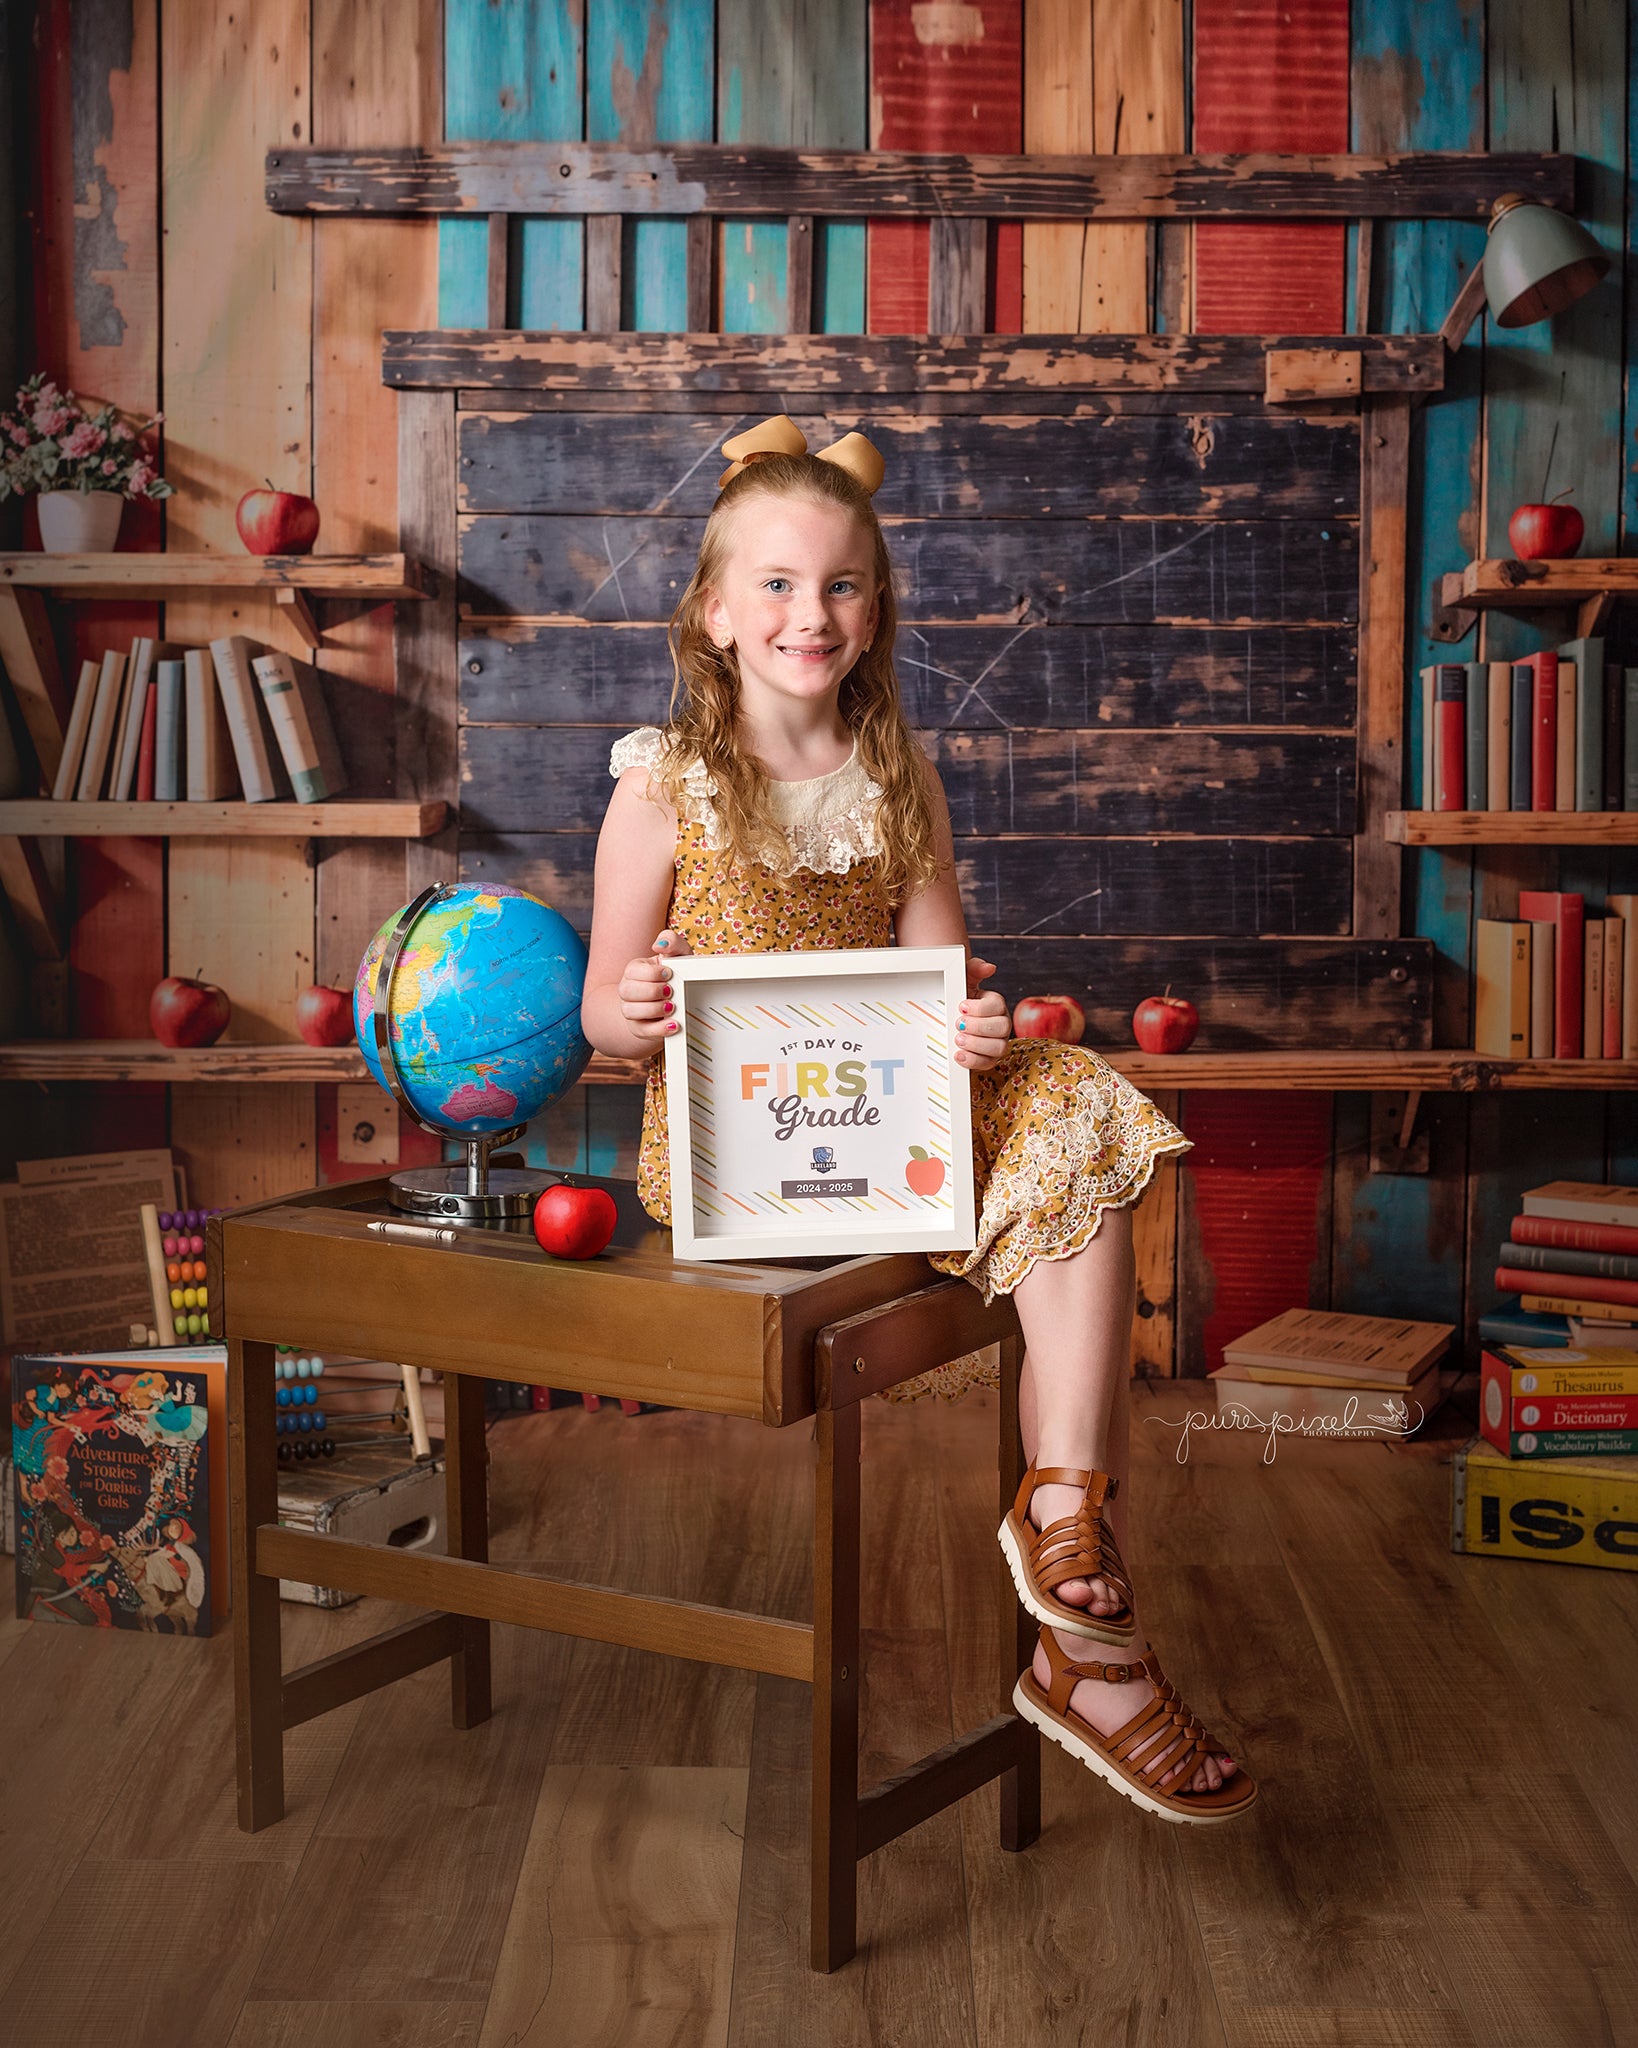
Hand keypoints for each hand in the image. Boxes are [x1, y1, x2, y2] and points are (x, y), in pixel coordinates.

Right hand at [617, 929, 692, 1041]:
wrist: (681, 1000)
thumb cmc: (678, 974)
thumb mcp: (679, 955)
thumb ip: (672, 941)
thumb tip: (659, 945)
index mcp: (634, 970)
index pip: (632, 971)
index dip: (652, 973)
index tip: (669, 974)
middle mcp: (628, 990)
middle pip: (626, 990)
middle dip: (651, 991)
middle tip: (670, 990)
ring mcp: (631, 1010)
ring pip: (630, 1011)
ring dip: (654, 1009)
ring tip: (672, 1007)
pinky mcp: (639, 1028)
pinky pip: (642, 1031)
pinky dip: (659, 1029)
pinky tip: (674, 1024)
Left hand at [956, 957, 1009, 1072]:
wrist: (948, 1019)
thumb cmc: (958, 998)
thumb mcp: (963, 980)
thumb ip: (974, 968)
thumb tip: (990, 967)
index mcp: (996, 1005)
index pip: (997, 1005)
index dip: (980, 1008)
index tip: (961, 1006)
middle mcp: (1001, 1024)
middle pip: (1001, 1027)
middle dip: (978, 1027)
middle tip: (958, 1024)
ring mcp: (997, 1043)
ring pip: (998, 1048)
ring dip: (977, 1045)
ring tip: (958, 1039)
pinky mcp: (988, 1059)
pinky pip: (988, 1064)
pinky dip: (973, 1061)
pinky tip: (958, 1055)